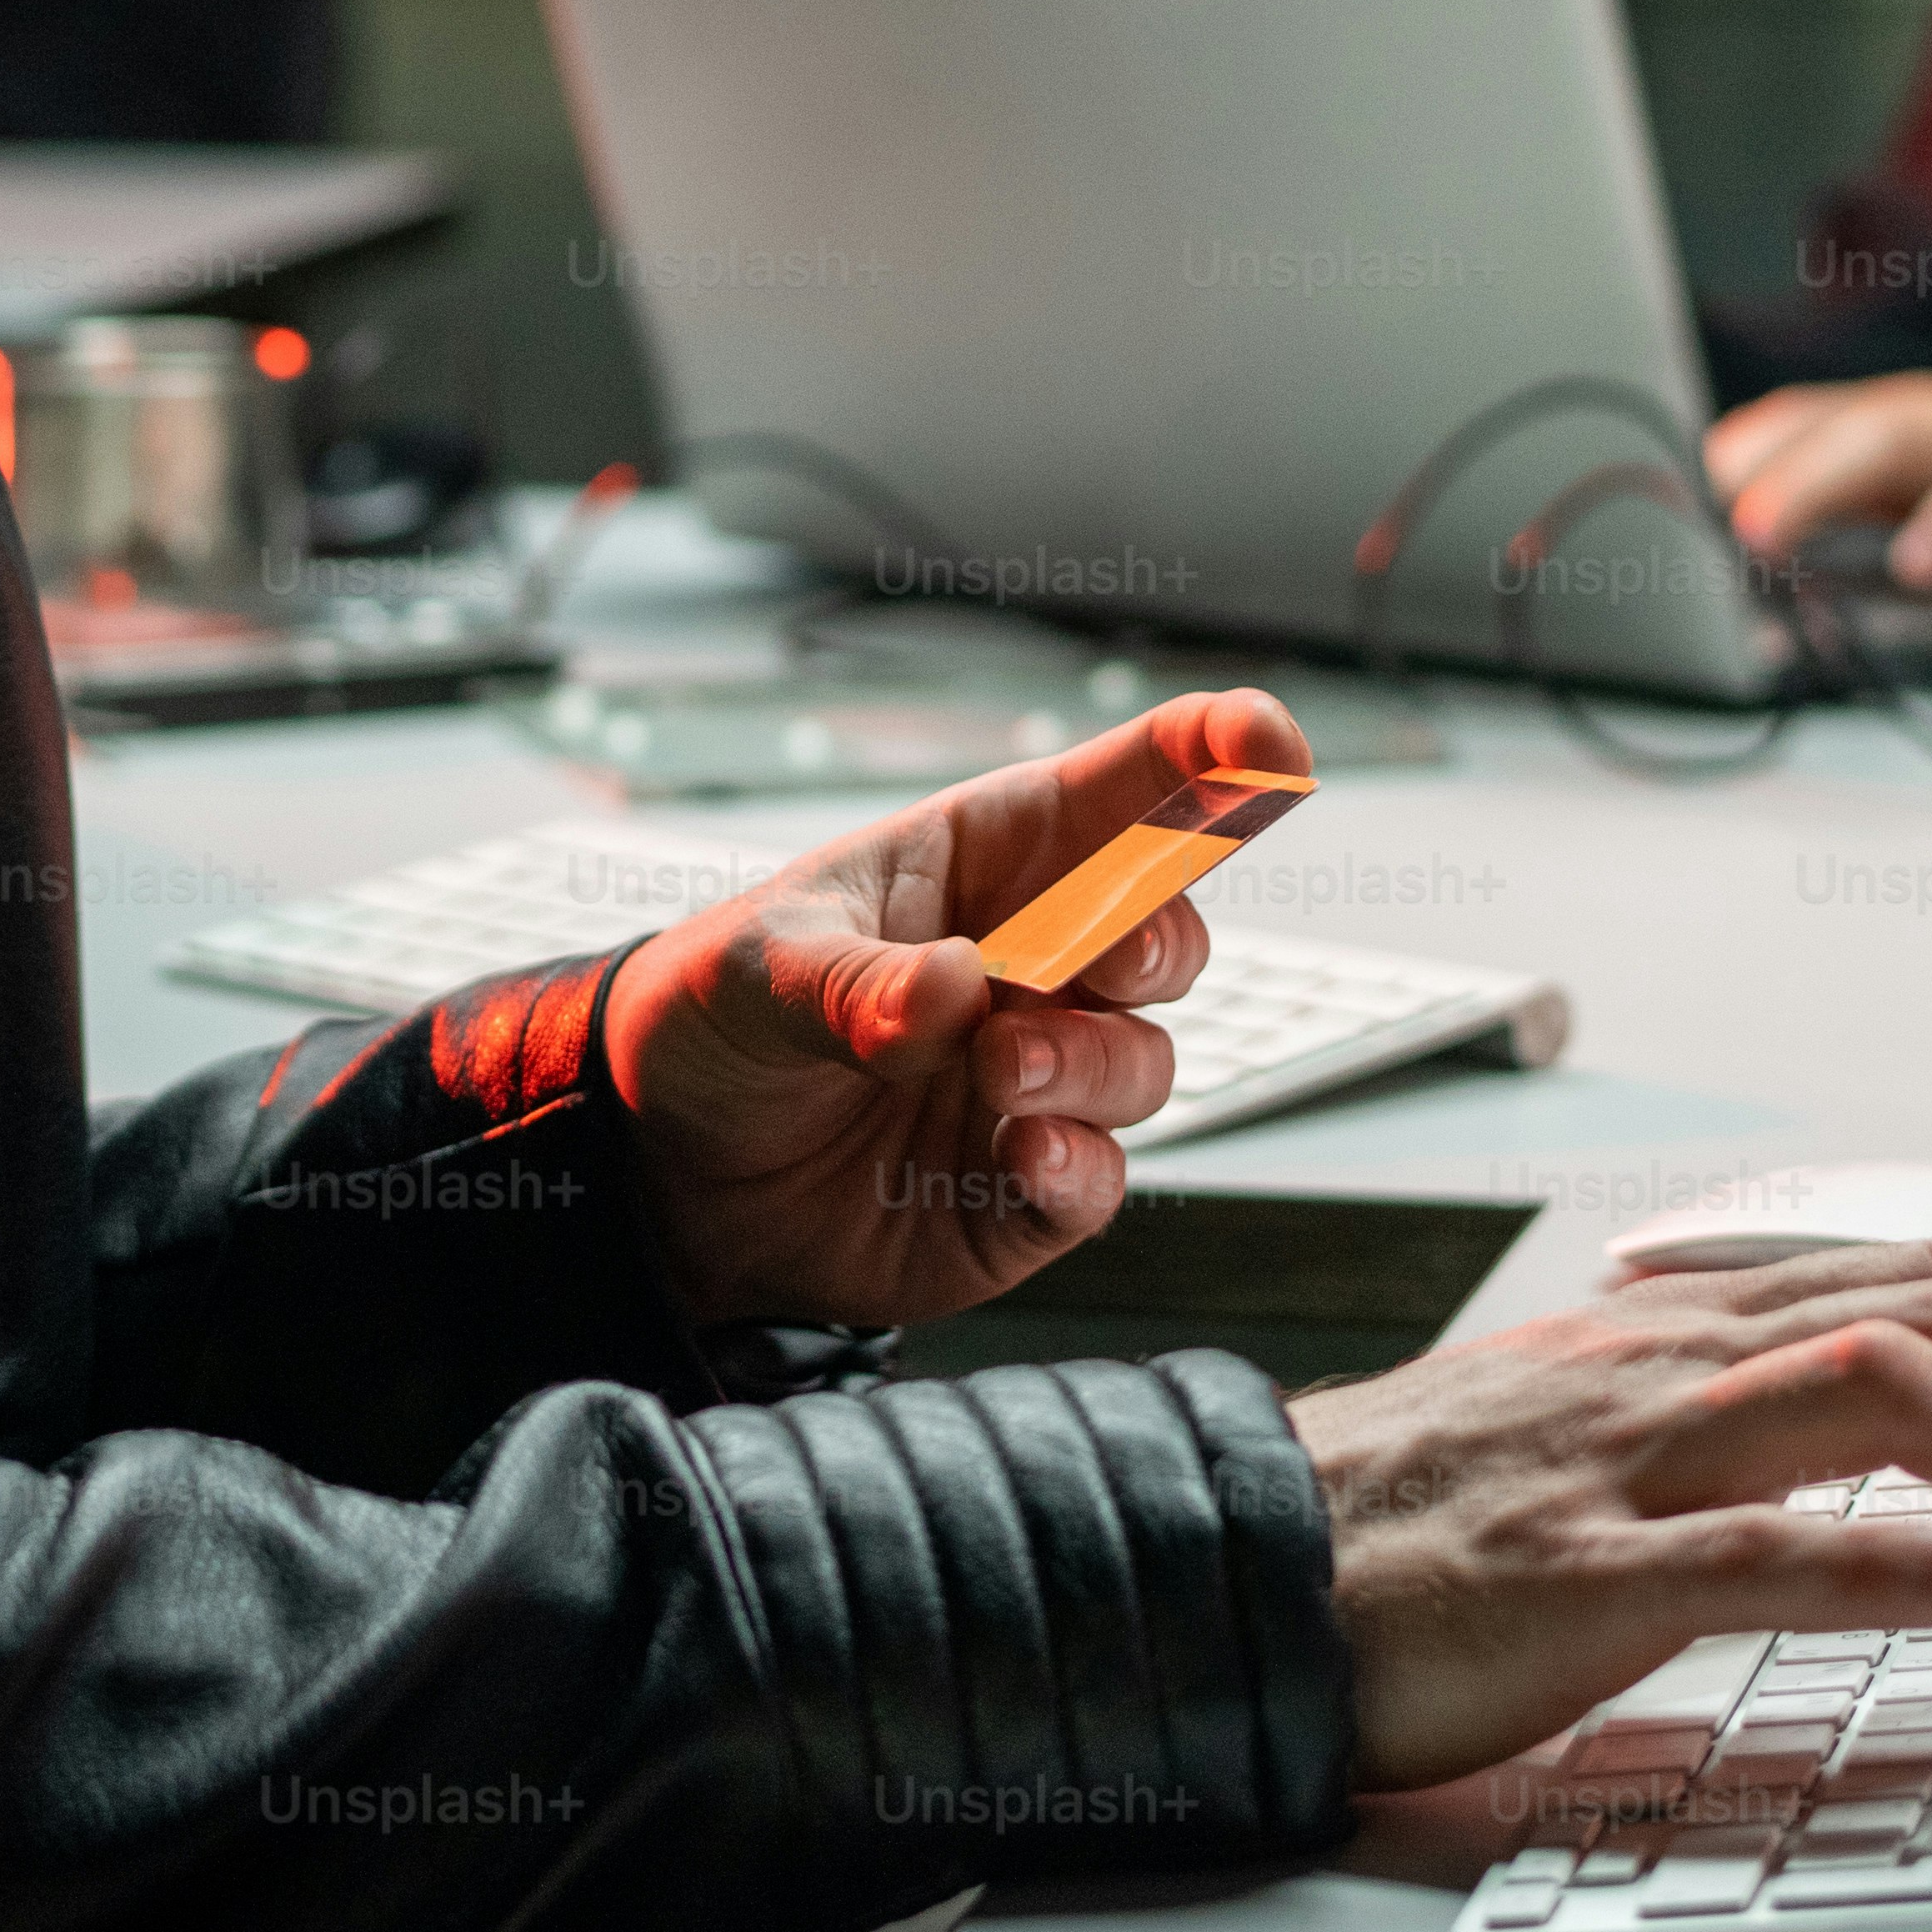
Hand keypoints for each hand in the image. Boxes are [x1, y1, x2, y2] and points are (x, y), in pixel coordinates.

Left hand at [598, 691, 1283, 1330]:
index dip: (1205, 757)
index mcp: (983, 864)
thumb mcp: (758, 970)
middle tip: (1096, 964)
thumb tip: (954, 994)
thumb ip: (855, 983)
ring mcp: (1037, 1079)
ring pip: (1144, 1063)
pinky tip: (1022, 1159)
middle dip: (1156, 942)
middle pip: (1165, 935)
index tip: (1268, 741)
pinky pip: (1098, 1180)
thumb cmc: (714, 1018)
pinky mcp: (1021, 1189)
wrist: (662, 1168)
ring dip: (1093, 1063)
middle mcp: (1031, 967)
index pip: (1115, 794)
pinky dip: (1077, 1170)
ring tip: (1000, 1068)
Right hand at [1292, 1240, 1931, 1789]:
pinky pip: (1765, 1549)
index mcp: (1683, 1327)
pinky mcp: (1578, 1572)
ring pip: (1877, 1391)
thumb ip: (1721, 1403)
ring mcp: (1626, 1457)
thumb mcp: (1591, 1418)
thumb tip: (1875, 1419)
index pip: (1927, 1274)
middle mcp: (1672, 1363)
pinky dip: (1902, 1563)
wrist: (1231, 1558)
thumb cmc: (1411, 1512)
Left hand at [1707, 365, 1931, 597]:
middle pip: (1837, 419)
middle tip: (1697, 522)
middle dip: (1758, 467)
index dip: (1734, 455)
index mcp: (1925, 433)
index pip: (1807, 421)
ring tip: (1762, 532)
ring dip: (1820, 478)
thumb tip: (1787, 585)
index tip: (1669, 504)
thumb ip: (1894, 528)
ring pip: (1902, 431)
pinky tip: (1919, 565)